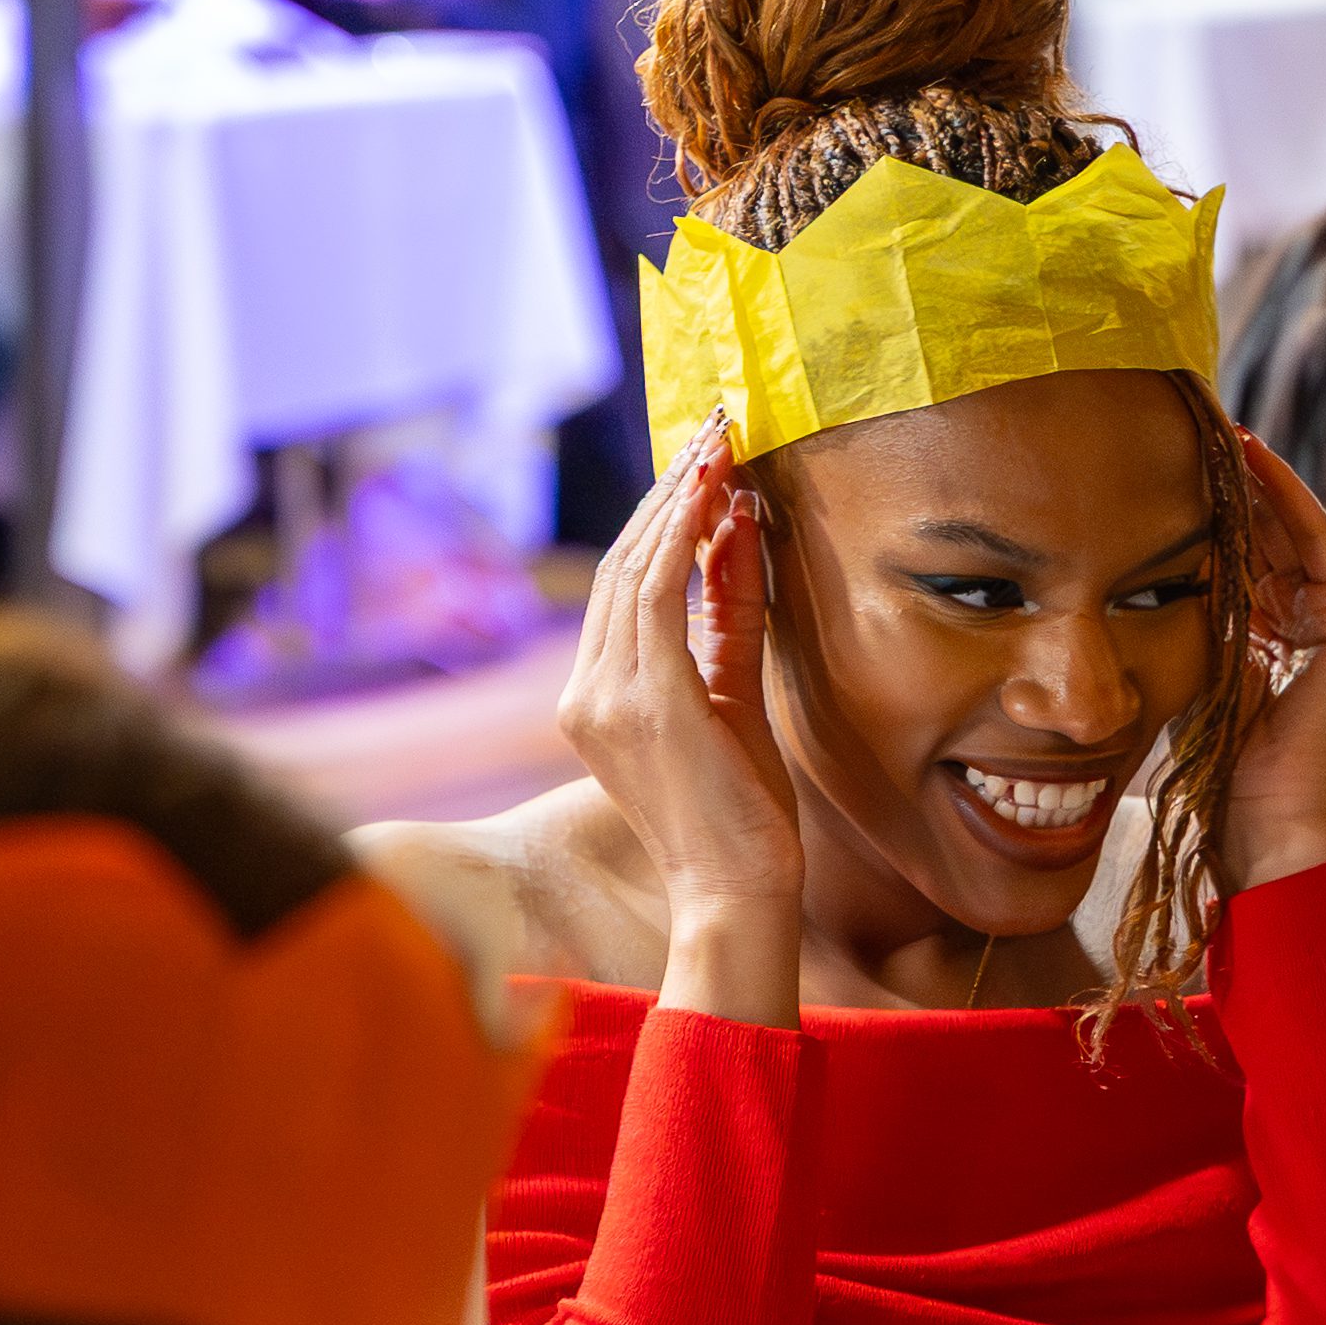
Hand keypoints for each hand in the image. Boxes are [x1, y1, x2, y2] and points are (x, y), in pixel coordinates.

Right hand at [558, 422, 797, 927]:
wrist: (736, 892)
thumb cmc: (741, 814)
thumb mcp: (734, 698)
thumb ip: (728, 620)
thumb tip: (738, 533)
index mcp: (595, 701)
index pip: (621, 589)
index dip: (661, 521)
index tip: (705, 467)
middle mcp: (584, 695)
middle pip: (618, 567)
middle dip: (670, 493)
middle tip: (714, 432)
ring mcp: (602, 698)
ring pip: (632, 569)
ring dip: (679, 500)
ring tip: (719, 445)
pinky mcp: (641, 701)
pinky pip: (654, 594)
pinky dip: (682, 537)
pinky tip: (714, 495)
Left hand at [1213, 429, 1325, 890]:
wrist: (1264, 821)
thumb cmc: (1217, 767)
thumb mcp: (1192, 675)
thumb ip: (1188, 626)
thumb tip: (1146, 575)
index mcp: (1271, 641)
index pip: (1245, 560)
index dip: (1215, 513)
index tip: (1177, 467)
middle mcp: (1307, 628)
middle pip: (1272, 538)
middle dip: (1238, 486)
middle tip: (1200, 430)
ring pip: (1295, 532)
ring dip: (1263, 480)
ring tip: (1226, 431)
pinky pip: (1319, 547)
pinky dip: (1290, 501)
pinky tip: (1258, 461)